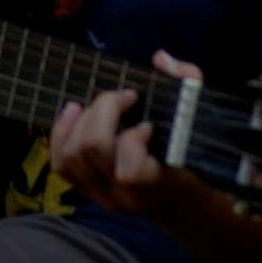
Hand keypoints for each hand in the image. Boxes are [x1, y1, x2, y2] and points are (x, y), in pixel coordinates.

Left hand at [49, 49, 201, 219]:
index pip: (130, 169)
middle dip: (103, 111)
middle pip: (93, 149)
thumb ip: (188, 84)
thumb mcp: (200, 120)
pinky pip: (61, 164)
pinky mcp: (86, 191)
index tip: (148, 124)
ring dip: (81, 121)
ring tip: (96, 105)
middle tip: (122, 99)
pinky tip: (73, 112)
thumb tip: (160, 59)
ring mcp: (102, 196)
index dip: (133, 138)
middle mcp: (124, 196)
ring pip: (71, 155)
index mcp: (158, 184)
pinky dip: (62, 133)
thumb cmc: (191, 158)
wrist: (180, 203)